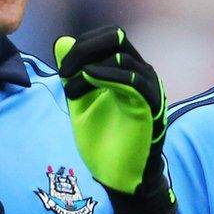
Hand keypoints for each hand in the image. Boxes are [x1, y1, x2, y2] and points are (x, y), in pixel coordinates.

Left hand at [54, 26, 175, 213]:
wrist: (120, 177)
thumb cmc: (104, 140)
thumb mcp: (80, 101)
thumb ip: (73, 72)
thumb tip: (62, 42)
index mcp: (127, 69)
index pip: (108, 37)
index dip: (82, 45)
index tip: (62, 68)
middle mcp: (141, 72)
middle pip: (116, 37)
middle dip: (84, 48)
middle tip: (64, 71)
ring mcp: (148, 87)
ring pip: (122, 55)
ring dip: (90, 65)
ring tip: (71, 88)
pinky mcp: (150, 106)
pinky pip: (134, 80)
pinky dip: (109, 74)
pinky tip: (89, 77)